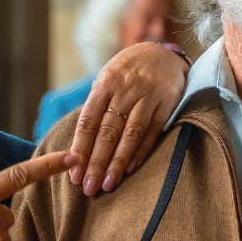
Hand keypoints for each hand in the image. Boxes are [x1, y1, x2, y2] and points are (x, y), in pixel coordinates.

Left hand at [69, 42, 189, 194]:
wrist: (162, 52)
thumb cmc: (127, 72)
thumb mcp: (107, 79)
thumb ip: (96, 107)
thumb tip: (80, 145)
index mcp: (105, 83)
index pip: (88, 122)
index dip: (81, 149)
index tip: (74, 174)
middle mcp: (125, 89)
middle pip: (107, 132)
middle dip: (97, 162)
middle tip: (89, 188)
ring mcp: (147, 96)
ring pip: (130, 134)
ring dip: (118, 162)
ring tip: (108, 184)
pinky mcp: (167, 103)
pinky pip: (151, 132)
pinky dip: (141, 152)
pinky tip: (130, 170)